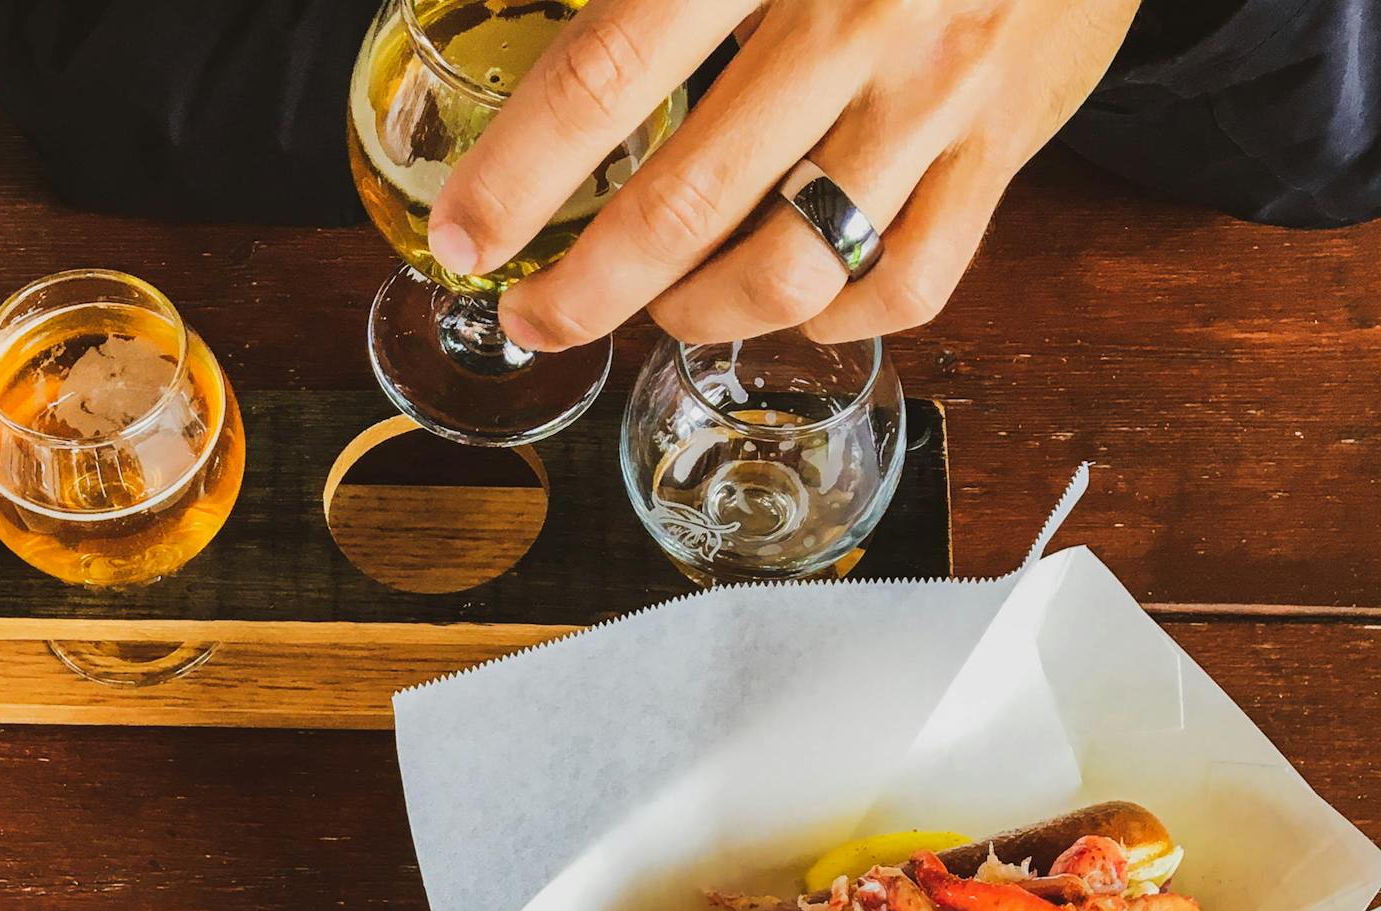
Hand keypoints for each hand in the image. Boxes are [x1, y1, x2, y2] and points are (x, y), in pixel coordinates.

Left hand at [425, 0, 1141, 350]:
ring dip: (701, 314)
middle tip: (535, 317)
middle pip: (687, 204)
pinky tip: (791, 302)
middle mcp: (858, 17)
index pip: (609, 73)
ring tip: (663, 309)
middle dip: (587, 289)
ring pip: (791, 269)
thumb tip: (537, 47)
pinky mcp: (1006, 142)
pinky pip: (908, 283)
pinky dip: (833, 319)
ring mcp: (937, 92)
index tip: (467, 238)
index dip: (522, 172)